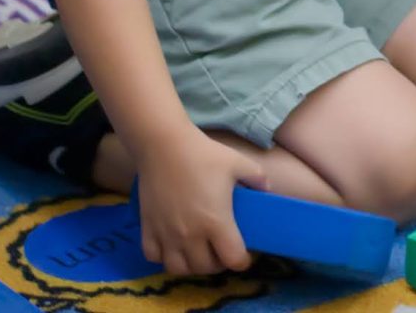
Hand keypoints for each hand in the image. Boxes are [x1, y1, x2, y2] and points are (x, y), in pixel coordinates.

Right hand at [134, 126, 267, 276]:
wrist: (164, 146)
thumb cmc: (203, 154)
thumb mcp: (239, 163)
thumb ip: (258, 178)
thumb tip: (267, 189)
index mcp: (216, 222)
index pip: (232, 259)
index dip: (242, 260)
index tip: (244, 254)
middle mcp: (190, 234)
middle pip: (205, 268)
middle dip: (218, 264)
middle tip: (222, 252)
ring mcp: (166, 234)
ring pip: (178, 268)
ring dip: (191, 266)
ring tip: (198, 253)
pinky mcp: (147, 228)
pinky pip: (153, 256)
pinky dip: (164, 257)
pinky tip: (172, 246)